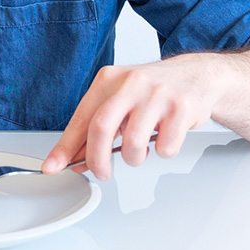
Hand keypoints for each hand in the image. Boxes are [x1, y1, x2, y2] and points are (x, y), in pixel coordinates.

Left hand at [42, 54, 223, 180]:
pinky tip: (166, 136)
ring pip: (134, 144)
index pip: (81, 118)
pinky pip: (165, 147)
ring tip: (141, 150)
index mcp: (109, 80)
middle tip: (101, 173)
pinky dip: (163, 151)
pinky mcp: (182, 108)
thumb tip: (74, 158)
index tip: (53, 167)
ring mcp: (157, 94)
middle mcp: (131, 83)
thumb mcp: (120, 100)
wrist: (197, 76)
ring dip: (135, 159)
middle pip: (101, 128)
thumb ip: (97, 126)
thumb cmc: (153, 92)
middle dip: (97, 160)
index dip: (65, 147)